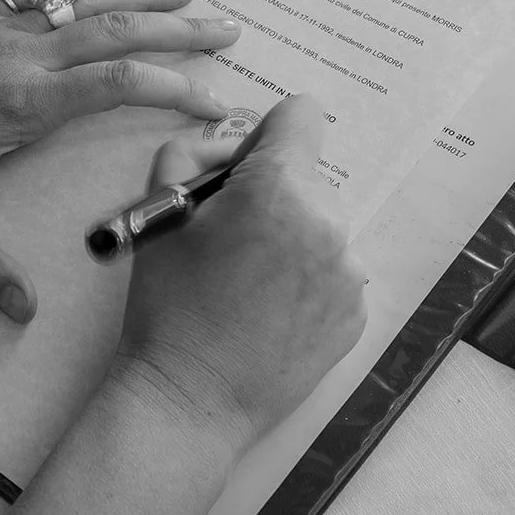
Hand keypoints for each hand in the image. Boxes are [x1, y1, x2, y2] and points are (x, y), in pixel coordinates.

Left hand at [0, 0, 239, 323]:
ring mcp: (3, 30)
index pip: (114, 86)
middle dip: (178, 33)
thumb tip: (23, 311)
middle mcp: (21, 58)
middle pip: (116, 32)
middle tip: (229, 33)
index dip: (172, 87)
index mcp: (20, 105)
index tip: (213, 101)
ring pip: (85, 0)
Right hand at [113, 95, 366, 447]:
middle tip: (228, 240)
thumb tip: (231, 143)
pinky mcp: (357, 314)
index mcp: (278, 187)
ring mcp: (349, 272)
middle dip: (272, 195)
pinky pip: (334, 273)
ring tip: (247, 284)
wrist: (190, 399)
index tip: (243, 168)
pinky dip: (307, 282)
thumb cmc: (167, 304)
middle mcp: (328, 222)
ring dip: (292, 239)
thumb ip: (194, 151)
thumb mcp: (157, 209)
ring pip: (321, 227)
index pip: (302, 115)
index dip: (266, 135)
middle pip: (307, 178)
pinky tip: (268, 313)